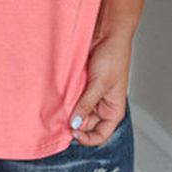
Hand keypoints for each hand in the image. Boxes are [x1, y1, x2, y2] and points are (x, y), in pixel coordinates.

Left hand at [69, 31, 131, 145]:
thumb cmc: (114, 56)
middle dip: (74, 123)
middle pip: (85, 125)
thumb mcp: (100, 83)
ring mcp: (90, 95)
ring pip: (76, 111)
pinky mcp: (81, 84)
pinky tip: (57, 97)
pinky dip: (64, 99)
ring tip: (58, 108)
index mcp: (113, 110)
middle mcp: (101, 105)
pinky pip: (71, 97)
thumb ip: (87, 104)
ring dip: (67, 110)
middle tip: (61, 119)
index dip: (88, 138)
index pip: (100, 134)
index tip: (73, 132)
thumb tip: (74, 123)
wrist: (106, 33)